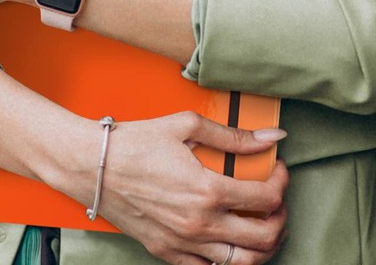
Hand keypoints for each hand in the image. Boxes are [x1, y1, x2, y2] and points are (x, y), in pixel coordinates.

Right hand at [57, 111, 288, 264]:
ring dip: (263, 245)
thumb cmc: (135, 142)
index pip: (267, 198)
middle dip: (281, 217)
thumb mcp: (186, 125)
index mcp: (207, 190)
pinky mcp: (168, 253)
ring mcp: (184, 244)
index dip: (281, 182)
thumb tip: (271, 137)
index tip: (278, 169)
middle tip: (276, 199)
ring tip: (261, 223)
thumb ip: (233, 135)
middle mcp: (200, 224)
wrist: (94, 166)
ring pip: (243, 263)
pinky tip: (228, 237)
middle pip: (264, 237)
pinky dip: (229, 258)